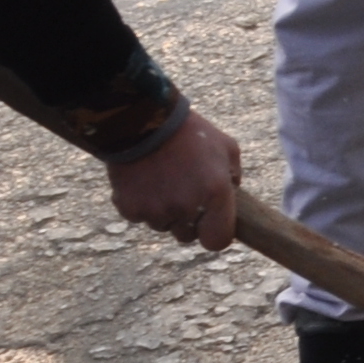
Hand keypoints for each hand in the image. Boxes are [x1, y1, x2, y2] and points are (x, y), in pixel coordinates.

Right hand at [109, 108, 242, 251]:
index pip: (218, 241)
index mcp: (215, 194)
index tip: (210, 224)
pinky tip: (144, 180)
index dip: (214, 234)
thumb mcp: (226, 147)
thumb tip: (231, 195)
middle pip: (187, 235)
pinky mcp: (130, 209)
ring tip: (163, 179)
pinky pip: (139, 217)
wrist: (143, 121)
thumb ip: (233, 176)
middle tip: (183, 193)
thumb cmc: (190, 133)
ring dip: (164, 210)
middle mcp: (187, 207)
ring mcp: (157, 210)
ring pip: (162, 225)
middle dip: (187, 220)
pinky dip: (141, 204)